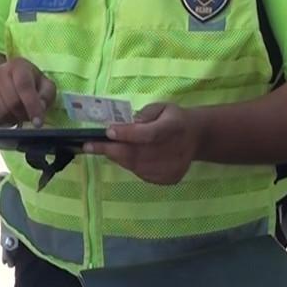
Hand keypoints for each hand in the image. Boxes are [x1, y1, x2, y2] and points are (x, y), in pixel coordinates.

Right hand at [0, 58, 56, 127]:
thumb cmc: (25, 82)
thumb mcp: (42, 82)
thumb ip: (47, 94)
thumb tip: (40, 107)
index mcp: (18, 66)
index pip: (24, 86)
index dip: (32, 106)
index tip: (38, 122)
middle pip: (12, 102)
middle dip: (23, 114)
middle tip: (28, 114)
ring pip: (1, 113)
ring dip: (12, 118)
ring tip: (17, 113)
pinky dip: (2, 121)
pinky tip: (6, 114)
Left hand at [84, 103, 199, 184]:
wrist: (196, 137)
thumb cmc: (173, 119)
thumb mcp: (161, 107)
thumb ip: (145, 114)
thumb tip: (126, 125)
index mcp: (174, 127)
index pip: (148, 134)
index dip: (127, 134)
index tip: (108, 131)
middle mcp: (175, 150)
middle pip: (138, 154)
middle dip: (110, 149)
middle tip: (89, 145)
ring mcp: (172, 168)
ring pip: (136, 166)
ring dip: (117, 157)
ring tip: (104, 148)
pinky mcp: (169, 179)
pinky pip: (141, 174)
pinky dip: (129, 165)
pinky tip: (125, 155)